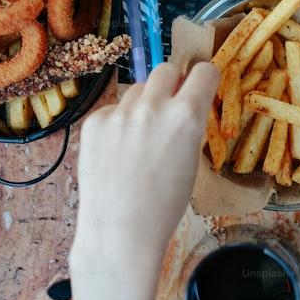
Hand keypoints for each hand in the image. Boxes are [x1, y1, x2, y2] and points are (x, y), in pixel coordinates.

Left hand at [69, 61, 218, 299]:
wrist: (121, 229)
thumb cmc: (164, 205)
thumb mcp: (191, 161)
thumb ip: (188, 126)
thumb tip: (184, 105)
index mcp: (187, 116)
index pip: (204, 72)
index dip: (204, 81)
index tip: (200, 89)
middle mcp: (154, 106)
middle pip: (167, 69)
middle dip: (172, 84)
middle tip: (169, 109)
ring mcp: (121, 112)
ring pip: (137, 89)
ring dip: (143, 104)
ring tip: (140, 140)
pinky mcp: (95, 121)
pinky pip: (113, 109)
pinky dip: (118, 123)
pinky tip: (118, 152)